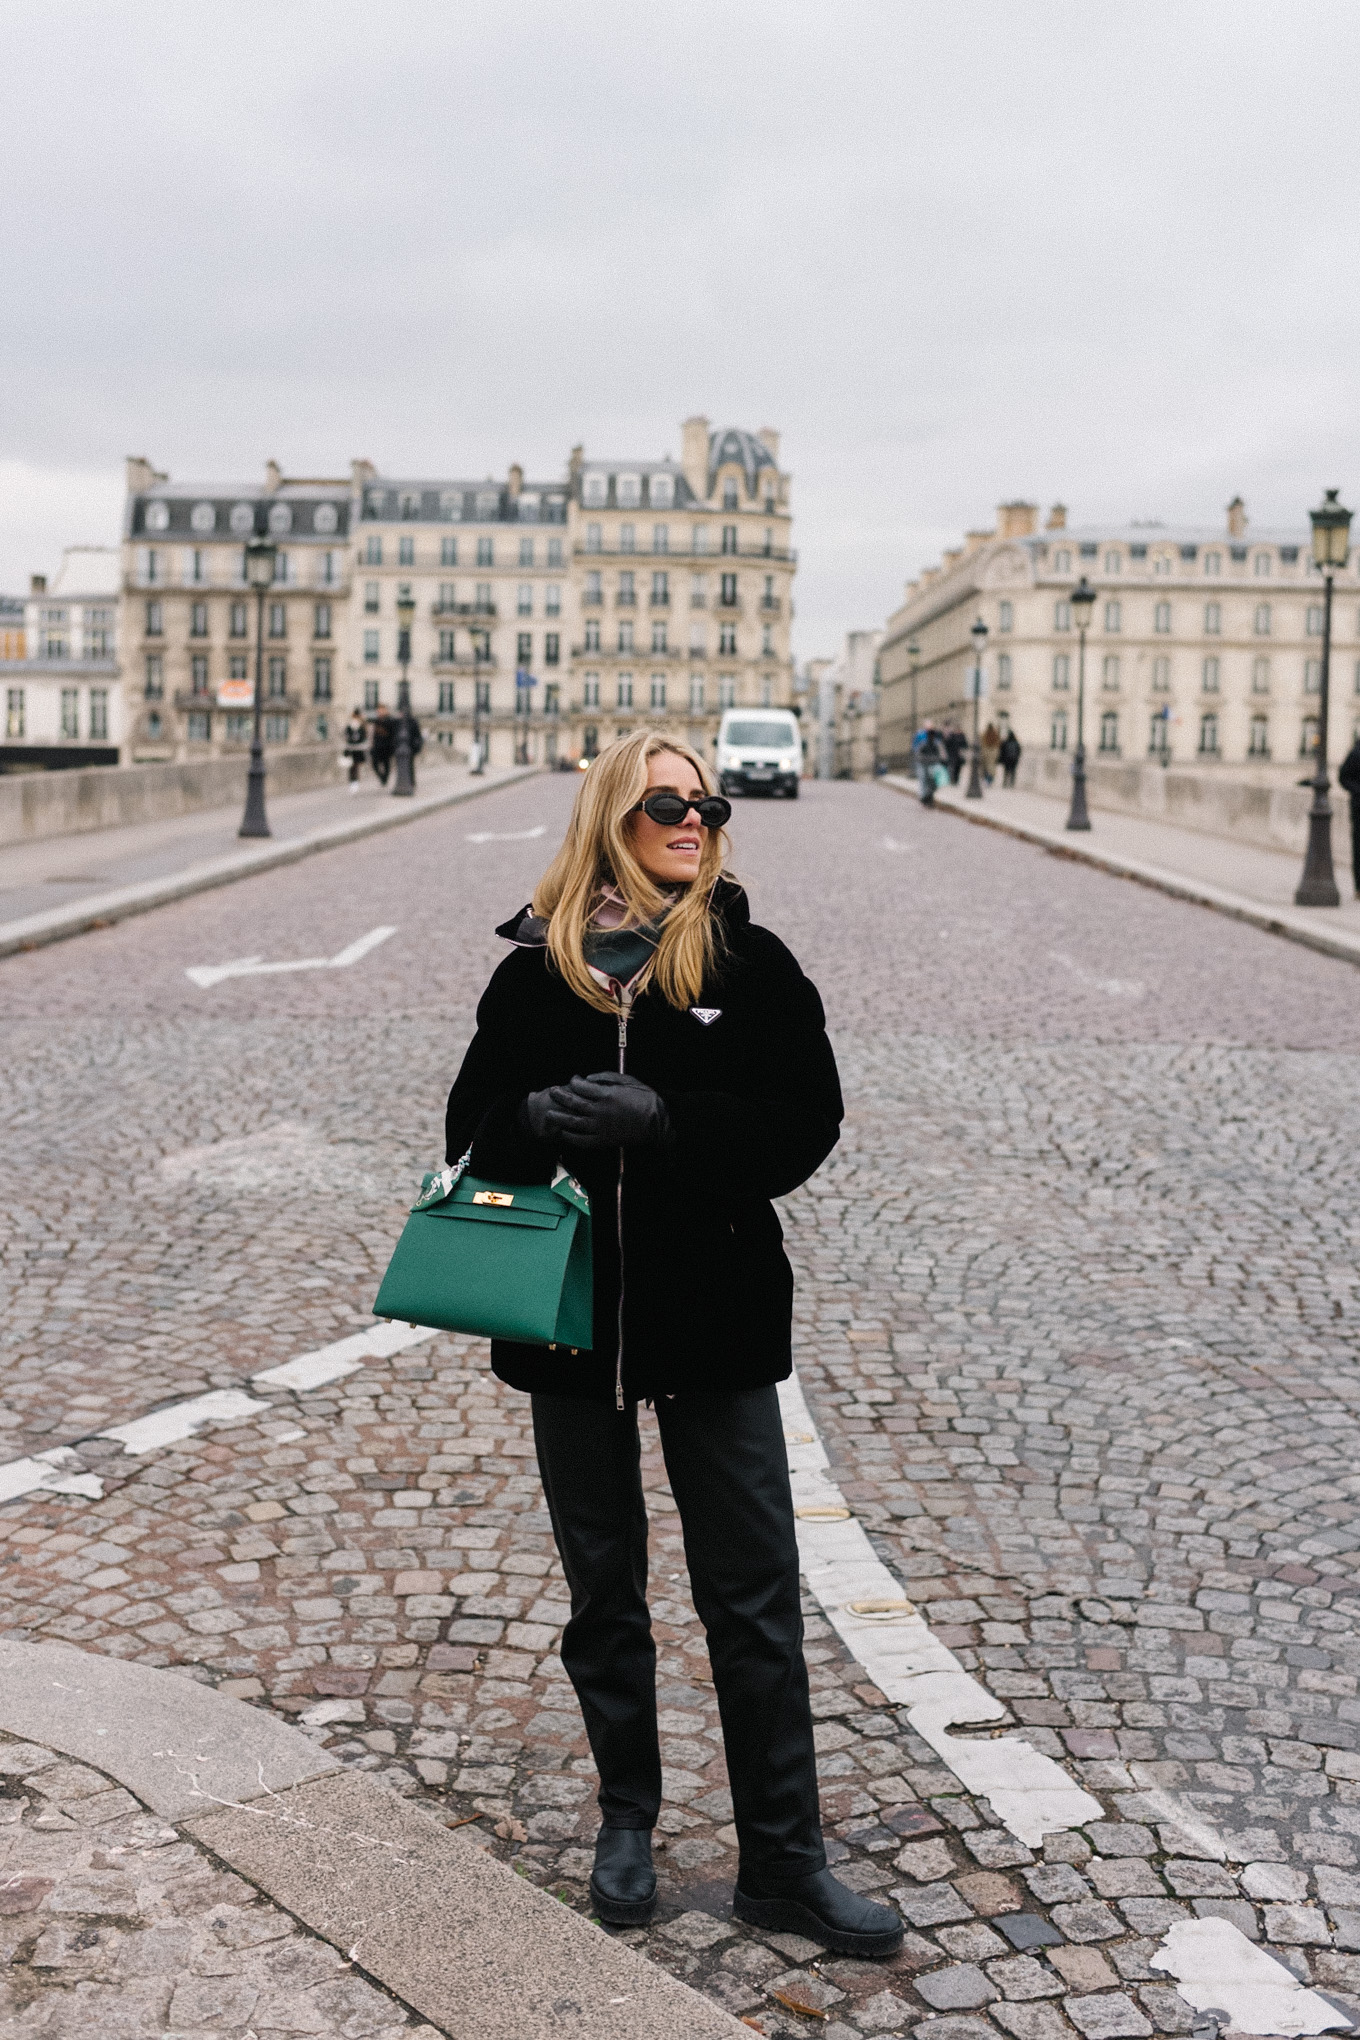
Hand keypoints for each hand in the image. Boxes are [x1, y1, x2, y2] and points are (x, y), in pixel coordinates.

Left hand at [530, 1071, 668, 1149]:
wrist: (657, 1122)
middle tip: (552, 1091)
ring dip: (560, 1118)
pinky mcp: (604, 1140)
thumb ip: (607, 1077)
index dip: (574, 1081)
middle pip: (574, 1103)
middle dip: (561, 1096)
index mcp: (606, 1094)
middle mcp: (600, 1110)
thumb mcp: (629, 1080)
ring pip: (574, 1123)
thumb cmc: (645, 1099)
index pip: (582, 1086)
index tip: (573, 1079)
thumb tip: (588, 1077)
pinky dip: (571, 1137)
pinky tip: (564, 1133)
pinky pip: (583, 1140)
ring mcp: (601, 1127)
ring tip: (550, 1115)